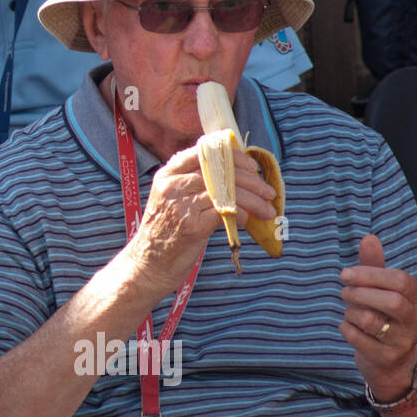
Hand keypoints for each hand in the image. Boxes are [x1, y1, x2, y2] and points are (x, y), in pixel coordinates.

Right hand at [125, 144, 278, 293]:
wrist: (148, 265)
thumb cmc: (166, 232)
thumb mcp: (172, 200)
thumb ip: (194, 184)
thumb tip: (236, 175)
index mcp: (167, 175)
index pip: (204, 152)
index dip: (232, 155)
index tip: (251, 165)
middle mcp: (172, 186)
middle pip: (220, 172)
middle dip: (251, 181)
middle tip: (268, 191)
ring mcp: (180, 206)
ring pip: (226, 192)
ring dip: (254, 201)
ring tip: (267, 210)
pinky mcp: (191, 226)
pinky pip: (225, 212)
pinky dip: (242, 214)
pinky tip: (248, 220)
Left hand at [340, 234, 416, 401]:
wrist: (391, 360)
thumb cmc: (384, 315)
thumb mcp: (381, 289)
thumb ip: (374, 264)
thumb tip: (369, 237)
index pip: (399, 279)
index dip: (368, 274)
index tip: (345, 274)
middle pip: (392, 300)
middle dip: (360, 293)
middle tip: (344, 291)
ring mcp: (404, 341)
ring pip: (371, 320)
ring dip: (350, 312)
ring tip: (348, 311)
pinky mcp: (386, 357)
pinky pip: (358, 339)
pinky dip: (346, 329)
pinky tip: (347, 326)